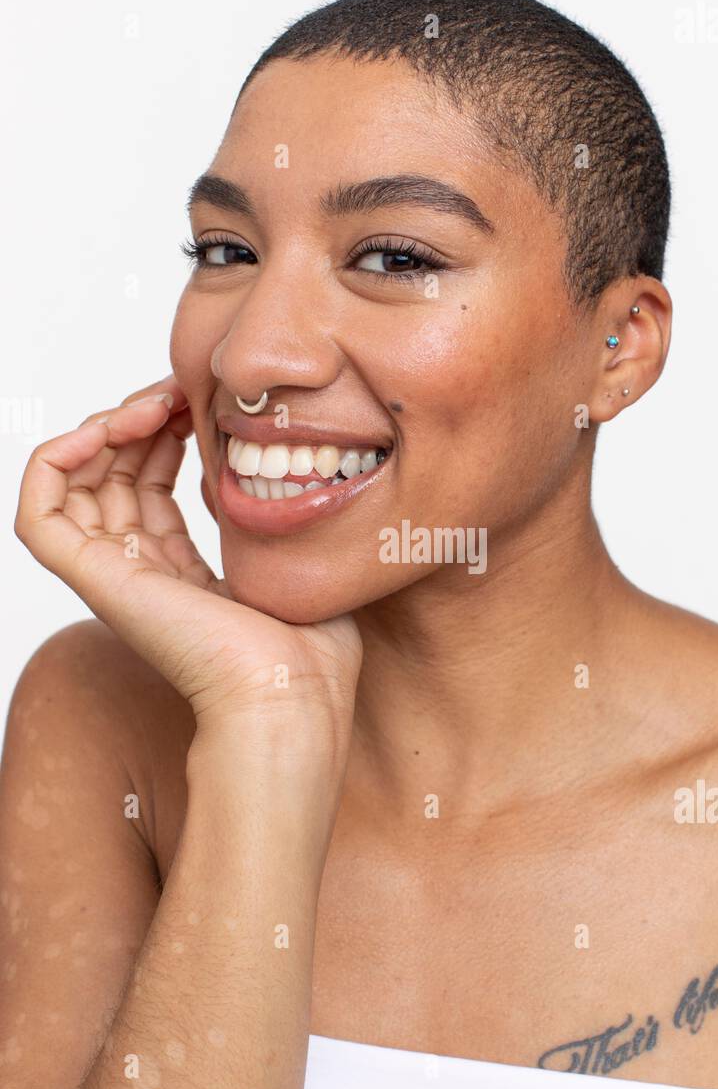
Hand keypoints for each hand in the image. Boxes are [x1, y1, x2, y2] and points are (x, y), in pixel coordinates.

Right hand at [14, 378, 362, 740]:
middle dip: (141, 418)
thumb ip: (262, 515)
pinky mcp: (95, 579)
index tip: (202, 400)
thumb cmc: (309, 653)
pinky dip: (54, 460)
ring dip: (104, 427)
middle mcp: (141, 573)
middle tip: (179, 392)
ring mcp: (114, 577)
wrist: (291, 696)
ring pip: (73, 483)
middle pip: (111, 475)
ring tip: (152, 406)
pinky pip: (38, 512)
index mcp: (183, 574)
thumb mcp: (292, 563)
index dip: (168, 430)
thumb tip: (241, 465)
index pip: (152, 483)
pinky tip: (102, 430)